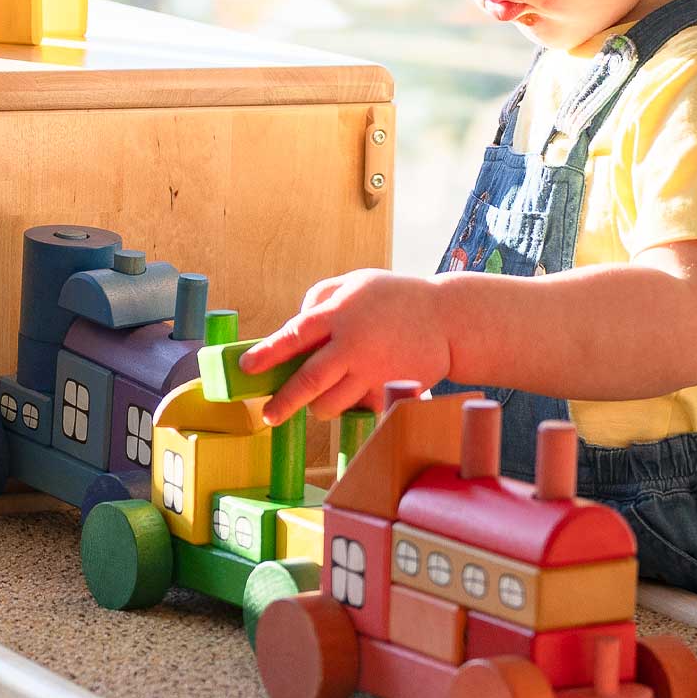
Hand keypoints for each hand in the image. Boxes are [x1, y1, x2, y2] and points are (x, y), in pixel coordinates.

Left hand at [247, 270, 455, 425]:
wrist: (449, 319)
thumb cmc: (397, 297)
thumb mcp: (356, 282)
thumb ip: (321, 298)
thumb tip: (294, 326)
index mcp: (339, 313)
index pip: (293, 336)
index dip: (267, 353)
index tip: (247, 367)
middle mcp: (352, 344)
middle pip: (308, 380)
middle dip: (284, 401)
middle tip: (268, 415)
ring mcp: (373, 371)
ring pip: (332, 403)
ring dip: (318, 407)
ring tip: (316, 403)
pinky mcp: (390, 391)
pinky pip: (360, 409)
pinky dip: (352, 407)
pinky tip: (357, 394)